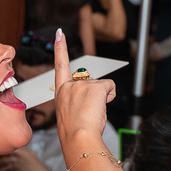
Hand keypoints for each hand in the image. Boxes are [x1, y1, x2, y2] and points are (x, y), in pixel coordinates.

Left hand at [0, 147, 50, 170]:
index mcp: (20, 148)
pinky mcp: (12, 169)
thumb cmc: (36, 165)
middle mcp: (15, 153)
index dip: (2, 152)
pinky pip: (2, 170)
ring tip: (0, 169)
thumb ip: (24, 150)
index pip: (6, 147)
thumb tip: (18, 148)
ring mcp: (13, 161)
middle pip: (0, 155)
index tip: (1, 155)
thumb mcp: (31, 154)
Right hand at [53, 29, 113, 144]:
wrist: (78, 137)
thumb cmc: (74, 131)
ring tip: (92, 113)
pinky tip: (101, 106)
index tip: (60, 33)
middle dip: (94, 95)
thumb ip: (78, 99)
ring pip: (101, 86)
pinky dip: (110, 96)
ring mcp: (82, 85)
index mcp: (61, 91)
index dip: (61, 48)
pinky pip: (110, 86)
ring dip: (101, 99)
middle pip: (90, 82)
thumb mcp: (69, 113)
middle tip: (87, 112)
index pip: (60, 65)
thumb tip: (97, 95)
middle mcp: (70, 85)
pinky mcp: (95, 87)